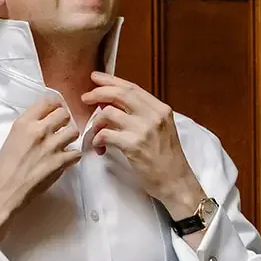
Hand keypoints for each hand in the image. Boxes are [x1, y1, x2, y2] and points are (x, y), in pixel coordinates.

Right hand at [0, 96, 80, 238]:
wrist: (3, 193)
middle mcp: (39, 130)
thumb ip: (27, 129)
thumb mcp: (11, 139)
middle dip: (64, 121)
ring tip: (64, 144)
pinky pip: (76, 153)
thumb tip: (42, 125)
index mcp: (24, 123)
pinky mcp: (60, 162)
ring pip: (74, 131)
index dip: (53, 106)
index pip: (46, 102)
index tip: (54, 111)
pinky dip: (72, 157)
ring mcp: (52, 146)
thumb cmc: (1, 169)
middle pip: (63, 114)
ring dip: (70, 137)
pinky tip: (65, 160)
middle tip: (60, 129)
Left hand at [81, 71, 204, 218]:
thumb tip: (114, 104)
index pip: (132, 87)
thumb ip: (143, 115)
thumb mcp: (161, 129)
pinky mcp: (134, 146)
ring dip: (96, 122)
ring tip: (95, 132)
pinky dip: (98, 139)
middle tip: (85, 98)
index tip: (95, 77)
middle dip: (98, 92)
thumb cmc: (167, 159)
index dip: (111, 80)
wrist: (176, 182)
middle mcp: (154, 116)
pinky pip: (106, 134)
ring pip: (109, 113)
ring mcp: (144, 130)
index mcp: (161, 109)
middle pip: (120, 94)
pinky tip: (99, 146)